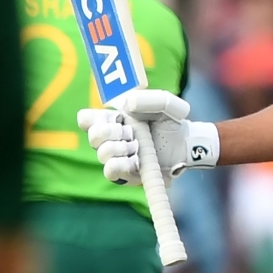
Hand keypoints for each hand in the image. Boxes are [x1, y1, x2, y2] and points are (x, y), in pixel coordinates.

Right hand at [77, 90, 219, 185]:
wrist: (185, 143)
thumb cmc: (171, 121)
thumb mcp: (165, 103)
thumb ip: (148, 99)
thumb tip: (127, 106)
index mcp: (114, 119)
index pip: (86, 119)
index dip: (93, 118)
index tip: (115, 118)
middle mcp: (111, 139)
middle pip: (94, 136)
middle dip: (111, 132)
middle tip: (131, 131)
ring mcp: (117, 157)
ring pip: (102, 154)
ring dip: (121, 148)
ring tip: (137, 146)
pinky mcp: (125, 174)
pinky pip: (111, 172)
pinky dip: (121, 164)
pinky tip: (135, 159)